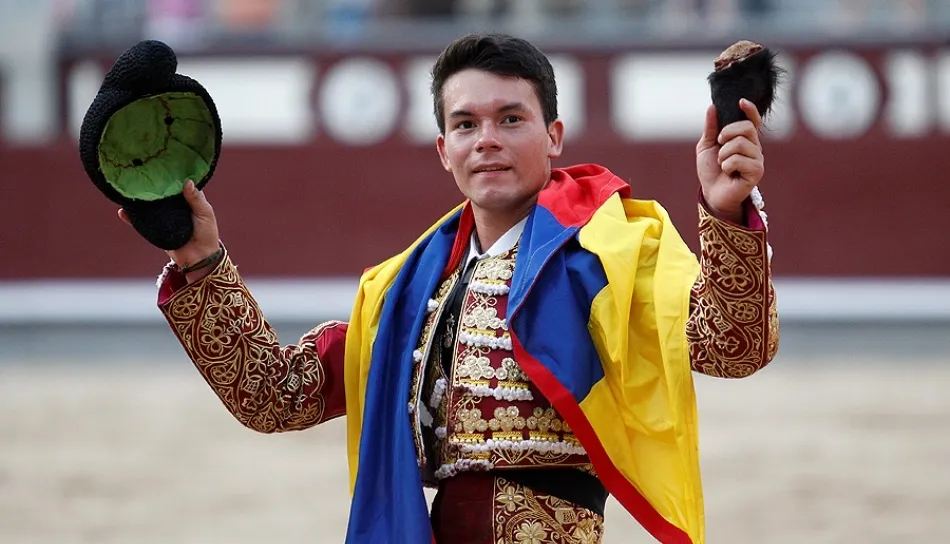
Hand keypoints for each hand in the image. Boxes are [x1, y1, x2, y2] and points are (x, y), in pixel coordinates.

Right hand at [118, 180, 220, 281]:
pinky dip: (131, 217)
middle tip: (139, 171)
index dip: (169, 174)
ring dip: (139, 198)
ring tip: (127, 187)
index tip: (160, 161)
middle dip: (151, 184)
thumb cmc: (207, 233)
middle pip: (160, 193)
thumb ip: (196, 198)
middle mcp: (173, 206)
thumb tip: (187, 181)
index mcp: (186, 199)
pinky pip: (141, 222)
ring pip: (149, 205)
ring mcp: (163, 217)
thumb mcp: (205, 213)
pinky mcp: (155, 230)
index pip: (176, 183)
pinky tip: (122, 210)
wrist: (200, 258)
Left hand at [696, 99, 764, 222]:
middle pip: (746, 128)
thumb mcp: (706, 146)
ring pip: (740, 144)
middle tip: (719, 143)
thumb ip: (710, 128)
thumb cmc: (711, 171)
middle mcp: (754, 147)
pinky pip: (739, 159)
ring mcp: (757, 159)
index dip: (750, 110)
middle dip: (727, 133)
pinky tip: (728, 173)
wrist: (712, 193)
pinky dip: (727, 165)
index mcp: (744, 139)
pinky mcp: (757, 171)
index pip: (752, 121)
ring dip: (723, 154)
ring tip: (722, 164)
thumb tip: (712, 107)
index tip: (740, 102)